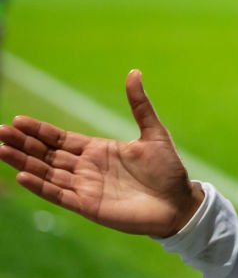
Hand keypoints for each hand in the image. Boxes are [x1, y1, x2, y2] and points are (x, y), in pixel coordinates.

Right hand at [0, 70, 202, 237]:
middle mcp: (86, 168)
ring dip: (24, 162)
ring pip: (47, 173)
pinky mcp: (88, 205)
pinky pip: (59, 194)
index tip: (17, 120)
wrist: (179, 203)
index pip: (60, 139)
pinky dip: (41, 186)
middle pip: (47, 154)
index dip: (39, 130)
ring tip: (1, 149)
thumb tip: (134, 72)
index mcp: (97, 150)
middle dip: (24, 143)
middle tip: (0, 131)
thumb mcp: (153, 132)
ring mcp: (85, 187)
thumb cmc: (168, 169)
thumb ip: (139, 105)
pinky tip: (23, 175)